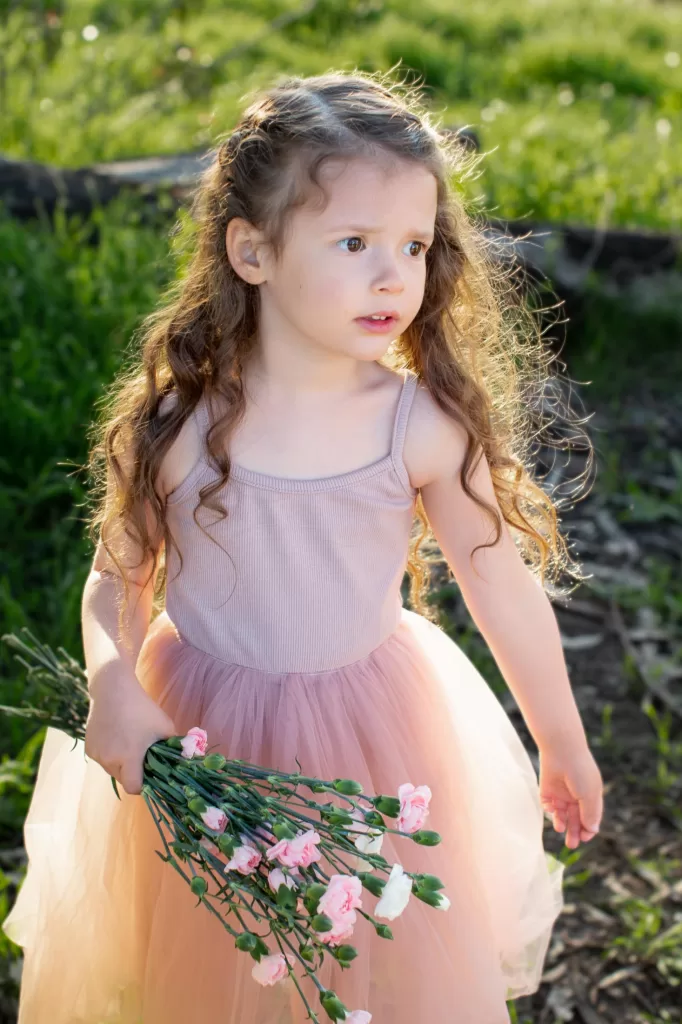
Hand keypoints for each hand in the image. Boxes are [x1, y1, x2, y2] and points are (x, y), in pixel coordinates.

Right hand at [85, 667, 176, 795]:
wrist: (112, 689)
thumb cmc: (142, 708)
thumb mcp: (164, 726)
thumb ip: (175, 746)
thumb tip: (184, 760)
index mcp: (129, 757)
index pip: (134, 788)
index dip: (143, 785)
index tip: (150, 775)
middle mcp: (110, 760)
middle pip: (123, 779)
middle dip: (134, 773)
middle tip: (142, 757)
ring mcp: (97, 754)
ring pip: (112, 770)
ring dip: (121, 764)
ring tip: (129, 743)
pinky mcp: (89, 748)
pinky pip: (102, 759)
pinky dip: (110, 755)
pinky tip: (116, 737)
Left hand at [538, 744, 603, 849]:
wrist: (561, 751)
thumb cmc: (579, 771)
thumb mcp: (589, 794)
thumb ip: (590, 813)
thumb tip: (592, 830)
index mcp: (590, 796)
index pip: (590, 817)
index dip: (588, 829)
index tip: (585, 837)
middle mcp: (576, 796)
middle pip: (575, 819)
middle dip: (574, 832)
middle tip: (572, 845)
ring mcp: (561, 793)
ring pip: (561, 815)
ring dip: (561, 824)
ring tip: (560, 828)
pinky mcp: (547, 790)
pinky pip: (548, 805)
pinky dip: (549, 810)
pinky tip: (552, 809)